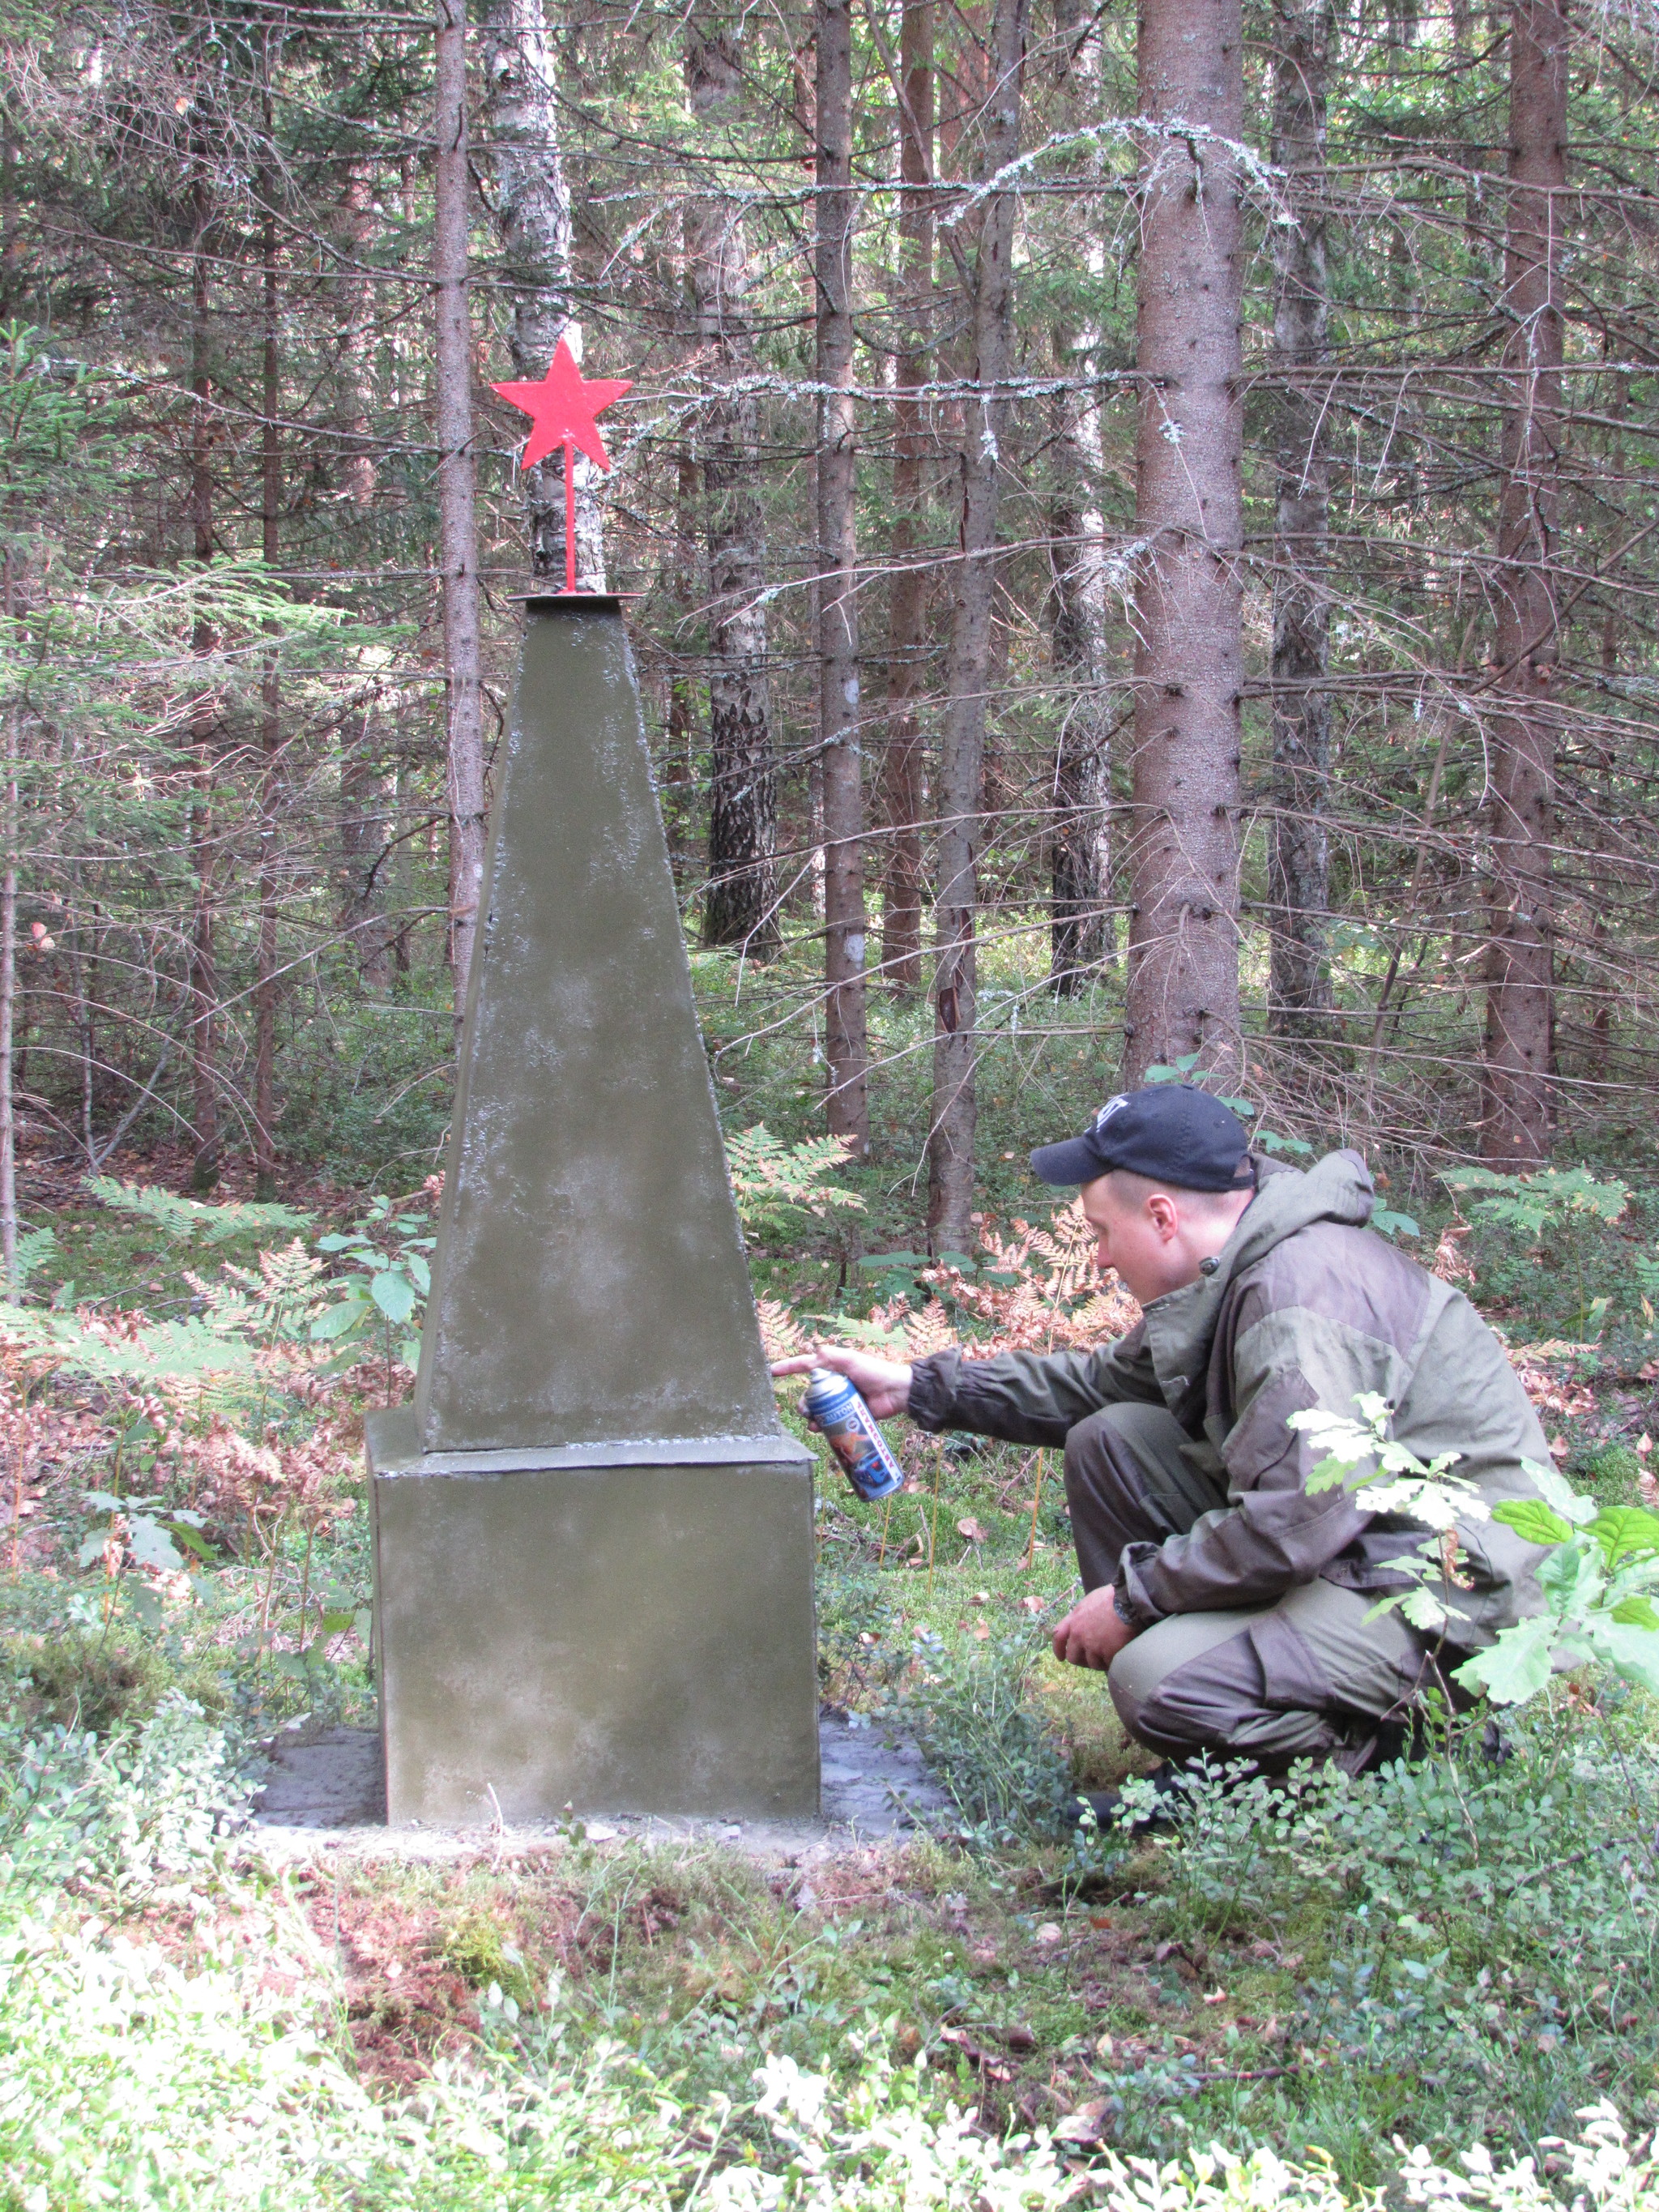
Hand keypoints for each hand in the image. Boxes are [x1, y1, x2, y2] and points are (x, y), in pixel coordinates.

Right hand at [770, 1343, 914, 1420]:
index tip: (771, 1371)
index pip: (804, 1365)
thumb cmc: (875, 1372)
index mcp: (831, 1368)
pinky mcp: (845, 1415)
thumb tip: (813, 1351)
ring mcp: (838, 1401)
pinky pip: (827, 1422)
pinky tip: (818, 1428)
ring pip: (815, 1409)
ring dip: (810, 1415)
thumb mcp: (852, 1359)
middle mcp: (832, 1384)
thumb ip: (833, 1355)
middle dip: (803, 1402)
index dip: (788, 1368)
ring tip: (813, 1420)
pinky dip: (820, 1426)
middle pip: (808, 1394)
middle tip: (805, 1409)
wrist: (896, 1393)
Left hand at [1052, 1584, 1135, 1672]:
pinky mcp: (1106, 1654)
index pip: (1059, 1637)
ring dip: (1099, 1662)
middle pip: (1073, 1657)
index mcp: (1074, 1620)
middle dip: (1081, 1660)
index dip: (1058, 1649)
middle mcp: (1079, 1635)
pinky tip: (1118, 1655)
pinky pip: (1107, 1664)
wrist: (1129, 1603)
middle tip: (1091, 1660)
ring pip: (1092, 1663)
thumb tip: (1084, 1623)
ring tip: (1110, 1655)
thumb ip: (1083, 1615)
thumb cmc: (1113, 1597)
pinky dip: (1112, 1662)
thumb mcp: (1091, 1601)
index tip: (1061, 1657)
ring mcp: (1092, 1646)